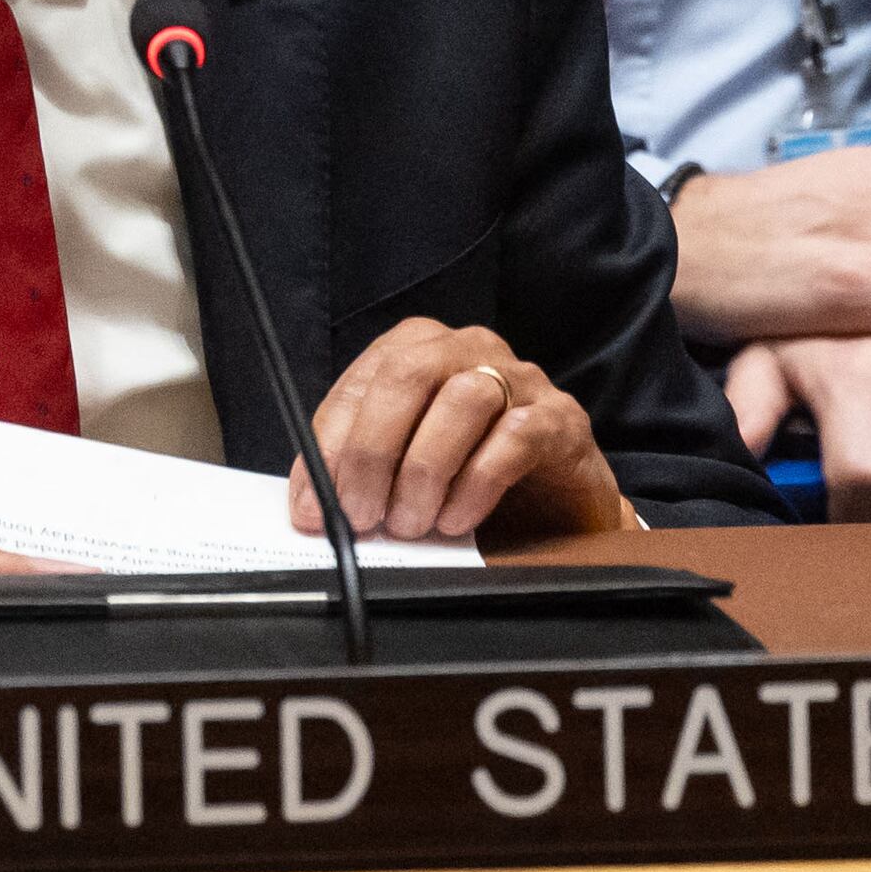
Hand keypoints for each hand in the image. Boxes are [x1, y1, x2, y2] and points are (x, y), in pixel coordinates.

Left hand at [292, 320, 625, 546]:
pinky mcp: (559, 419)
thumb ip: (361, 470)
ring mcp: (521, 379)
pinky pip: (516, 437)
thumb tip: (311, 507)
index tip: (314, 505)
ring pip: (462, 400)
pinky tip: (456, 519)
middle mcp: (469, 350)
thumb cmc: (472, 474)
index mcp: (420, 348)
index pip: (362, 383)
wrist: (559, 504)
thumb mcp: (405, 466)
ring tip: (410, 523)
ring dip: (425, 470)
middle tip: (362, 514)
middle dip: (373, 450)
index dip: (330, 445)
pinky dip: (475, 484)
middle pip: (408, 376)